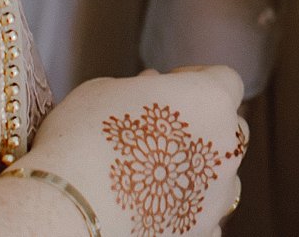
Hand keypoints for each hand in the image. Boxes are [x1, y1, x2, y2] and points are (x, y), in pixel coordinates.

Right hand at [14, 66, 246, 236]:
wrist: (68, 209)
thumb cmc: (83, 138)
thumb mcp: (104, 90)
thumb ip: (141, 86)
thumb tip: (153, 84)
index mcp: (210, 100)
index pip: (225, 79)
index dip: (198, 78)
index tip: (171, 83)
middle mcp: (226, 147)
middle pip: (230, 127)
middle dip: (204, 123)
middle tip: (162, 129)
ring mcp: (217, 195)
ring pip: (224, 177)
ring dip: (202, 171)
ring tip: (158, 174)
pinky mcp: (201, 231)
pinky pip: (208, 219)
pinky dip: (190, 212)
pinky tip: (159, 209)